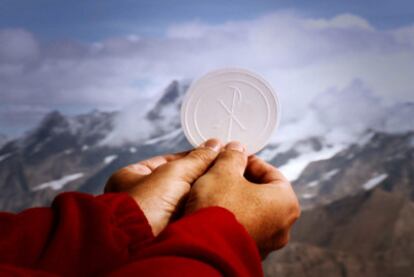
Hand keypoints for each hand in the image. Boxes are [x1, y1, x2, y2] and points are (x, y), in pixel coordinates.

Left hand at [105, 138, 221, 235]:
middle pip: (177, 179)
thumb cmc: (144, 206)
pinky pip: (186, 213)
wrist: (140, 244)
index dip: (192, 156)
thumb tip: (214, 145)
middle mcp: (140, 194)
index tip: (213, 153)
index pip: (168, 160)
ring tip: (221, 185)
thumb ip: (196, 159)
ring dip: (200, 192)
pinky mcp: (165, 229)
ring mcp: (152, 213)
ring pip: (184, 197)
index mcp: (132, 176)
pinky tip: (213, 202)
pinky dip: (198, 208)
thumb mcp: (173, 173)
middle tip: (221, 168)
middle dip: (199, 175)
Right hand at [185, 141, 300, 257]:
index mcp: (286, 202)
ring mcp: (268, 243)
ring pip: (254, 211)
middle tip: (224, 171)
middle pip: (264, 192)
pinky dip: (234, 216)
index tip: (235, 156)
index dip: (251, 161)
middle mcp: (283, 226)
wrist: (202, 249)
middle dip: (243, 179)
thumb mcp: (223, 171)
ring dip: (238, 197)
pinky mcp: (250, 252)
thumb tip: (236, 149)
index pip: (272, 172)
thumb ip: (233, 156)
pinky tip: (216, 210)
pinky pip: (245, 227)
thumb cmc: (218, 208)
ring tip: (217, 189)